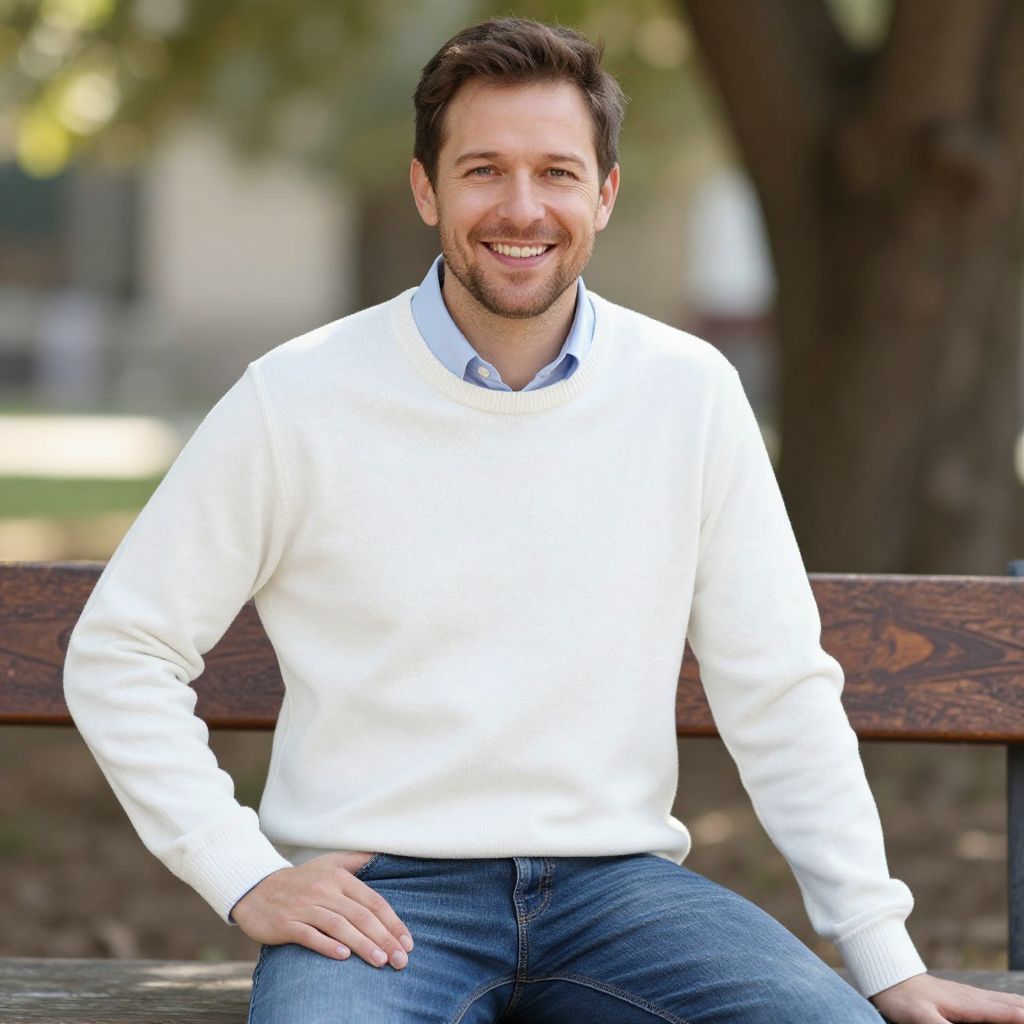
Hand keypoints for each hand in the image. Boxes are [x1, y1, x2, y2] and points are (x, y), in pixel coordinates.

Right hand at [232, 851, 414, 969]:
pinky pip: (310, 935)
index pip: (373, 901)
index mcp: (339, 877)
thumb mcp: (329, 863)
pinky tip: (344, 956)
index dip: (392, 922)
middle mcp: (324, 890)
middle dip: (384, 938)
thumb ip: (357, 860)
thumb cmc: (301, 880)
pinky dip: (327, 945)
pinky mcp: (286, 923)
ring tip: (381, 961)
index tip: (407, 942)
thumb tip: (384, 853)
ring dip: (363, 945)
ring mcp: (304, 907)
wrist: (256, 890)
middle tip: (401, 959)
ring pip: (339, 926)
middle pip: (360, 916)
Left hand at [869, 973, 1023, 1022]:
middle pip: (1014, 1005)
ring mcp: (970, 995)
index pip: (1009, 1014)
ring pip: (1007, 1001)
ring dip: (1022, 1008)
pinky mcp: (964, 997)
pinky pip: (996, 1001)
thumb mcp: (922, 1018)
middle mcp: (975, 998)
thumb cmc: (903, 999)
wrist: (888, 977)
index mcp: (971, 1004)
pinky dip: (1012, 1007)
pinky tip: (1014, 1009)